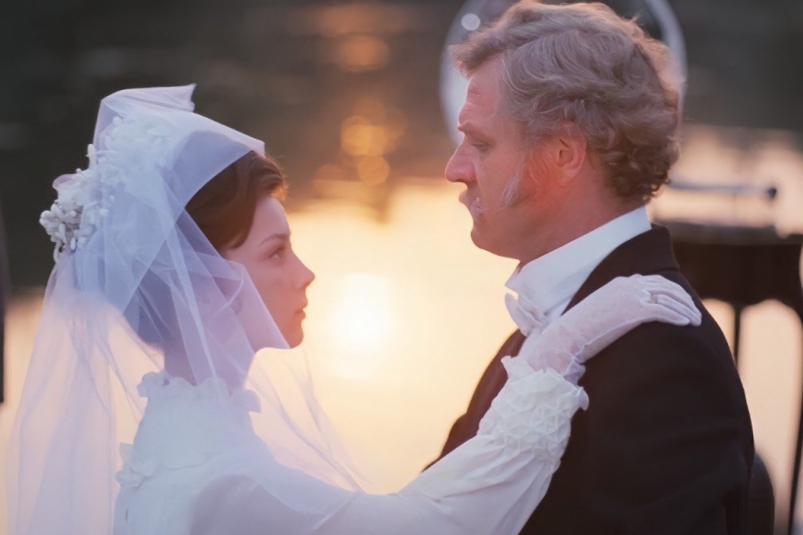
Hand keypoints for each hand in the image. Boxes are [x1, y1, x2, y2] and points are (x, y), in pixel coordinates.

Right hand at [522, 275, 701, 382]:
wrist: (569, 335)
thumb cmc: (581, 330)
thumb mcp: (600, 312)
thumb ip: (616, 309)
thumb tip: (625, 319)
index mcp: (620, 283)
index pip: (654, 281)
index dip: (672, 291)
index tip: (682, 302)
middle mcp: (628, 285)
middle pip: (666, 287)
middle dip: (683, 299)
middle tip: (695, 312)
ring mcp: (632, 296)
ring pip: (669, 298)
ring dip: (686, 309)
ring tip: (696, 321)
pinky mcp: (635, 311)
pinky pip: (664, 311)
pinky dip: (679, 316)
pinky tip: (687, 324)